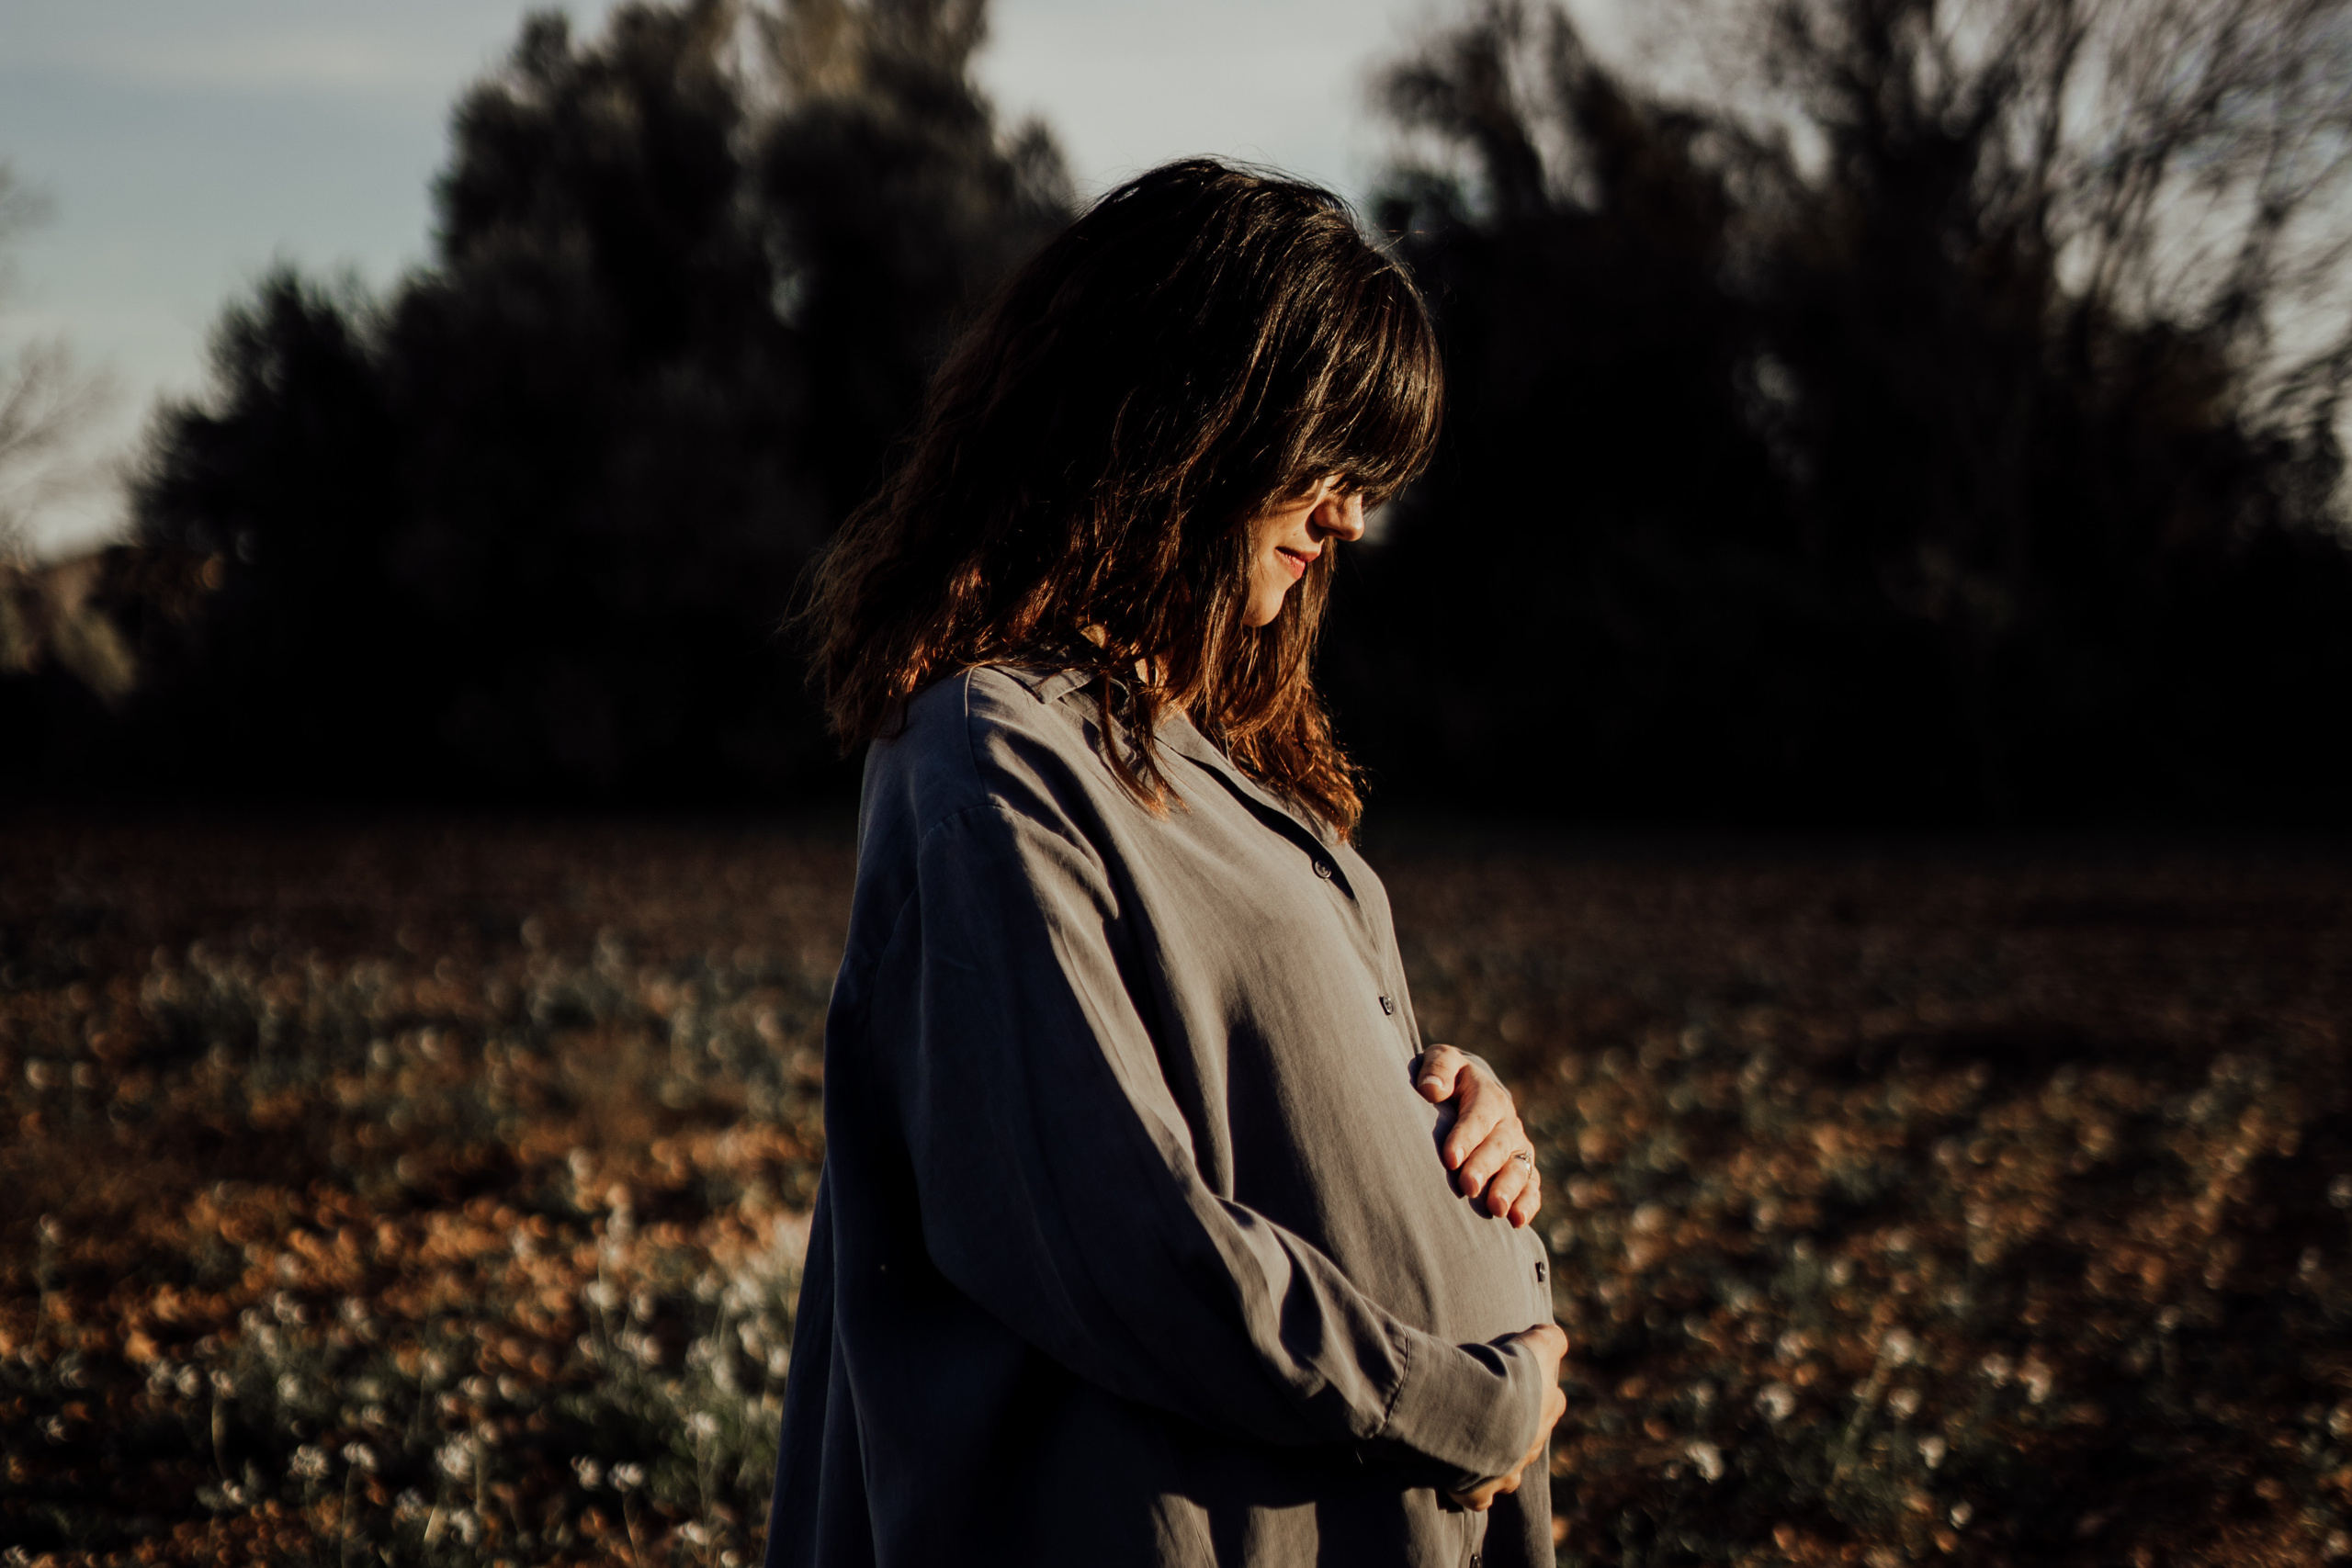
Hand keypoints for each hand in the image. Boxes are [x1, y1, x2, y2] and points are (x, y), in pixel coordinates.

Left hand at [1413, 1045, 1541, 1226]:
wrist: (1469, 1092)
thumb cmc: (1447, 1079)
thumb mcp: (1440, 1062)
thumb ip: (1437, 1068)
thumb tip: (1431, 1090)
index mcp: (1487, 1095)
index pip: (1479, 1116)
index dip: (1465, 1136)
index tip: (1450, 1157)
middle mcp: (1507, 1123)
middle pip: (1499, 1147)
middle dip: (1484, 1167)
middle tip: (1468, 1187)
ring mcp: (1516, 1148)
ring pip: (1519, 1169)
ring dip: (1508, 1190)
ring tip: (1496, 1209)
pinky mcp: (1521, 1169)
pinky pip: (1531, 1186)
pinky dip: (1527, 1204)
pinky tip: (1516, 1221)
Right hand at [1447, 1322, 1568, 1510]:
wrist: (1481, 1413)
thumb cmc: (1508, 1378)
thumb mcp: (1536, 1345)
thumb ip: (1550, 1340)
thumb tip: (1557, 1338)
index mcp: (1546, 1412)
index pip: (1553, 1402)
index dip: (1540, 1393)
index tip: (1524, 1384)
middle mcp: (1532, 1447)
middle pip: (1531, 1440)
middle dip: (1518, 1431)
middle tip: (1496, 1415)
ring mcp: (1508, 1473)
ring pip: (1508, 1473)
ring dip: (1496, 1462)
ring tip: (1477, 1449)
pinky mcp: (1480, 1492)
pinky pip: (1478, 1497)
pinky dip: (1471, 1491)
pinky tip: (1460, 1484)